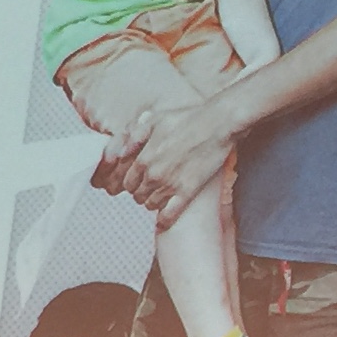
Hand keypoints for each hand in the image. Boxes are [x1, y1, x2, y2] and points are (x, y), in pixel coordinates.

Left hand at [121, 99, 230, 227]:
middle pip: (137, 195)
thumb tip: (119, 154)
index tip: (139, 179)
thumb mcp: (154, 120)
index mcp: (143, 158)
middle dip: (141, 192)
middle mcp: (154, 175)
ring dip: (153, 202)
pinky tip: (164, 217)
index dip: (132, 182)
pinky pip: (170, 214)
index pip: (127, 182)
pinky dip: (165, 218)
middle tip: (150, 186)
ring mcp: (171, 185)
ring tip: (161, 195)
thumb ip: (133, 137)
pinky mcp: (188, 192)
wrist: (217, 125)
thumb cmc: (186, 119)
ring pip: (151, 205)